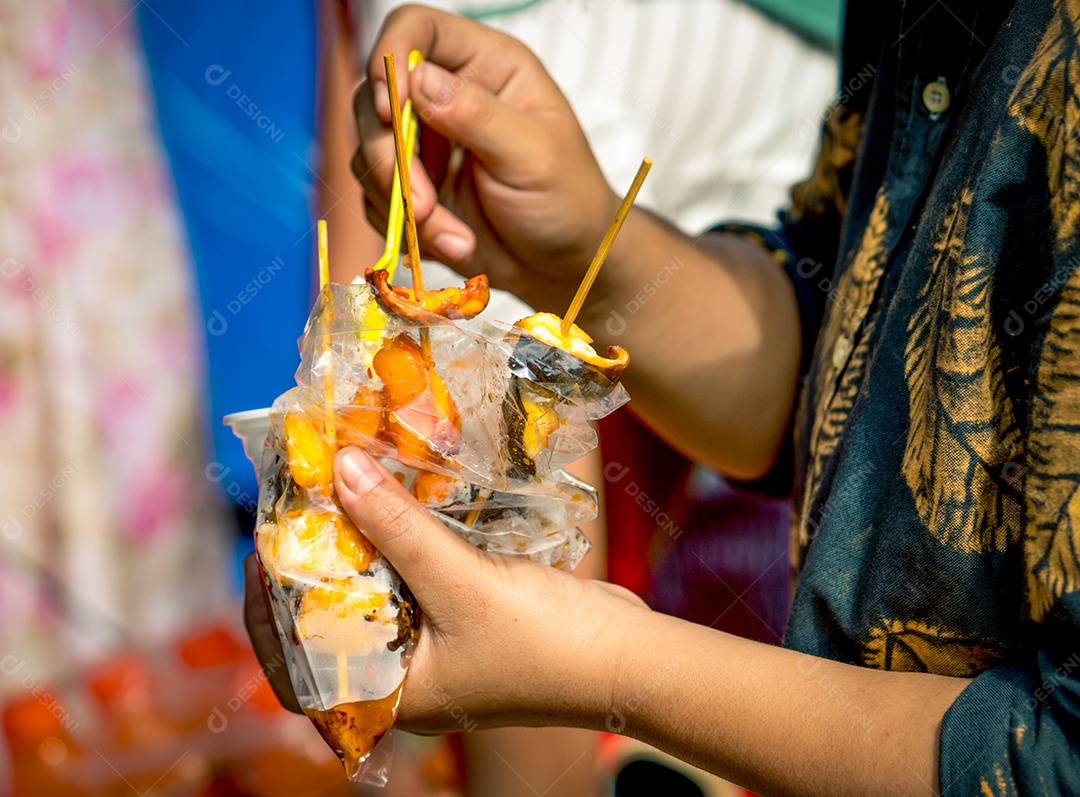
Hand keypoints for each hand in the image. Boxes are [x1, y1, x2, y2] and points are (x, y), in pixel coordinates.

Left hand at [244, 447, 649, 730]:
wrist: (629, 656)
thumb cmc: (541, 643)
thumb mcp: (459, 583)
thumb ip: (396, 527)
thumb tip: (339, 469)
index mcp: (389, 692)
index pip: (299, 661)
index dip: (268, 605)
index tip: (259, 545)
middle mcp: (405, 672)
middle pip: (335, 615)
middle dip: (316, 560)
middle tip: (300, 501)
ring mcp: (437, 644)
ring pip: (379, 589)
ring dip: (363, 542)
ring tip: (339, 489)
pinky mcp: (466, 614)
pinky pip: (419, 574)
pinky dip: (405, 539)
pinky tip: (396, 499)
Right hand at [353, 5, 618, 310]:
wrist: (564, 265)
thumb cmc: (568, 200)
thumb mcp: (533, 154)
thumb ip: (477, 114)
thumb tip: (420, 80)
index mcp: (486, 66)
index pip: (418, 29)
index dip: (391, 58)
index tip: (392, 109)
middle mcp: (447, 97)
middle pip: (376, 97)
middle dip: (391, 156)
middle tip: (422, 204)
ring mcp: (426, 144)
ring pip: (370, 153)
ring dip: (400, 202)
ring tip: (455, 238)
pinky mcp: (413, 188)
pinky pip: (377, 198)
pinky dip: (404, 227)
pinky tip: (453, 244)